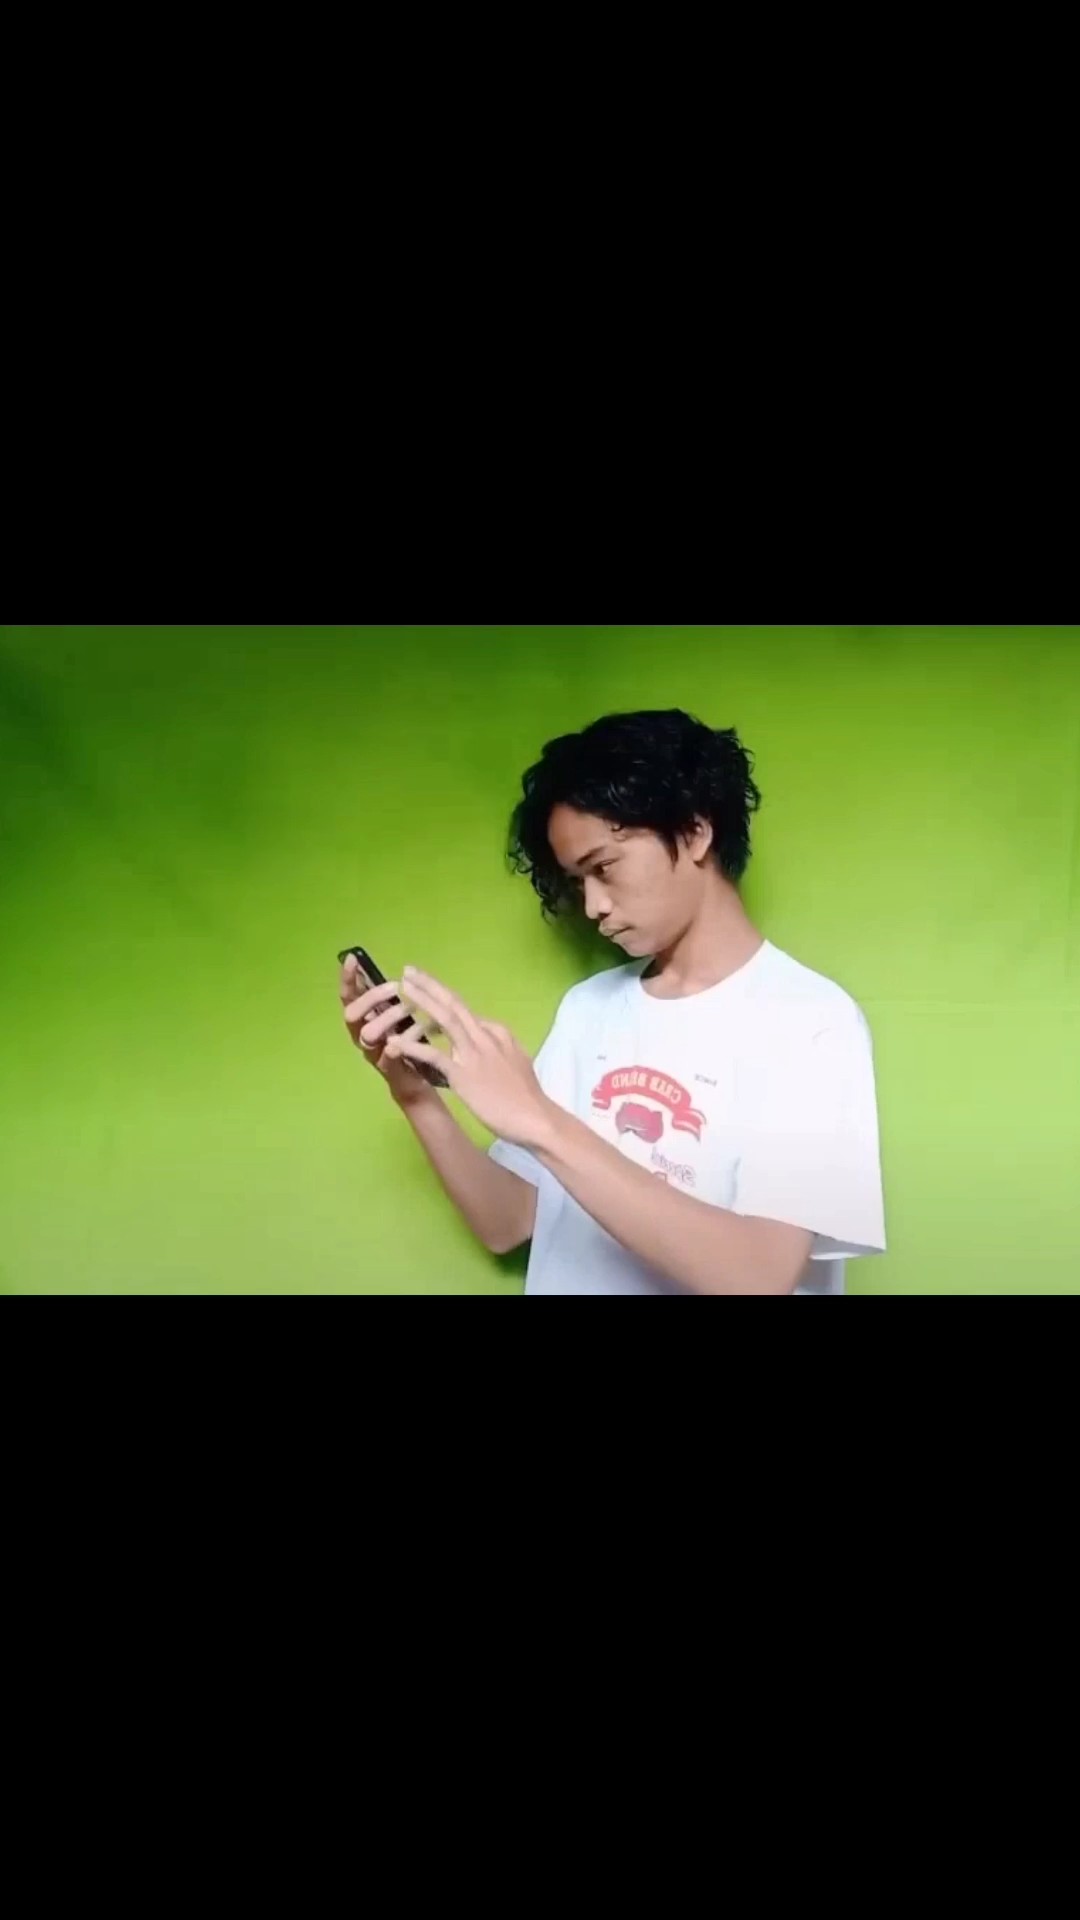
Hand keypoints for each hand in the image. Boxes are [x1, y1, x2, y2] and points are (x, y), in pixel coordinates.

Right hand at [339, 955, 440, 1108]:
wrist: (415, 1080)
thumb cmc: (404, 1040)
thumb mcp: (395, 1014)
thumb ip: (384, 995)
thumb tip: (377, 967)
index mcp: (362, 1019)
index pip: (348, 996)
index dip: (348, 979)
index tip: (353, 959)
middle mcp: (361, 1035)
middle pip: (352, 1015)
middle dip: (371, 998)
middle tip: (396, 988)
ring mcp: (373, 1054)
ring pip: (368, 1034)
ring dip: (388, 1018)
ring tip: (411, 1010)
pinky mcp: (389, 1070)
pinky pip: (387, 1059)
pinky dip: (394, 1048)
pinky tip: (403, 1040)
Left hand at [385, 967, 556, 1148]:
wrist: (536, 1118)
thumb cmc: (527, 1096)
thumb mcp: (518, 1060)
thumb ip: (501, 1044)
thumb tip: (488, 1032)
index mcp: (497, 1033)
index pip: (466, 1011)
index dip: (443, 998)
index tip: (425, 990)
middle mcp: (485, 1037)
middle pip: (454, 1004)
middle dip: (431, 985)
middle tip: (409, 970)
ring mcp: (474, 1054)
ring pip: (445, 1019)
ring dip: (423, 1001)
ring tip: (402, 988)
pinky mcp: (464, 1075)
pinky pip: (434, 1056)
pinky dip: (413, 1047)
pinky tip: (394, 1042)